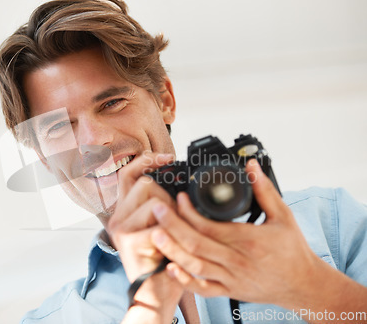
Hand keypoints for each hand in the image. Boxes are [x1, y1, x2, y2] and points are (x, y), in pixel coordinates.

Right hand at [107, 152, 175, 281]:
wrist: (156, 293)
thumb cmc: (162, 261)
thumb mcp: (161, 227)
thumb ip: (161, 205)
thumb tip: (176, 187)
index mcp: (124, 211)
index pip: (128, 174)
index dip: (145, 160)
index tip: (167, 156)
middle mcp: (117, 217)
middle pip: (144, 183)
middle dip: (165, 198)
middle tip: (170, 222)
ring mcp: (121, 227)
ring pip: (153, 198)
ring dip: (169, 215)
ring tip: (169, 236)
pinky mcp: (128, 239)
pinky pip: (160, 220)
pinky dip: (172, 232)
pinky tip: (168, 246)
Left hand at [150, 159, 321, 308]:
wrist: (304, 285)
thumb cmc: (293, 251)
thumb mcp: (283, 216)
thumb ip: (264, 190)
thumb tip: (252, 166)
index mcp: (247, 241)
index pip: (209, 225)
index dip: (188, 211)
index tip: (178, 197)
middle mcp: (236, 261)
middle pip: (195, 244)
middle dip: (171, 226)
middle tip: (155, 209)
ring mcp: (230, 278)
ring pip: (194, 266)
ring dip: (172, 251)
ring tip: (154, 235)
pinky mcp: (229, 291)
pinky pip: (203, 289)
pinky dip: (185, 280)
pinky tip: (171, 267)